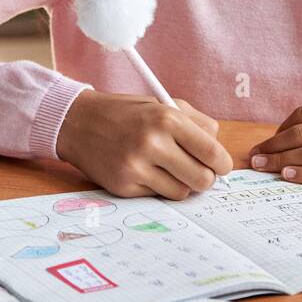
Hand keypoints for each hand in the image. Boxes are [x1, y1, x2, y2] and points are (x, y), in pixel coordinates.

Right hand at [56, 89, 233, 199]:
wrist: (79, 122)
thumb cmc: (129, 113)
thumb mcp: (164, 104)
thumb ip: (198, 124)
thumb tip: (220, 153)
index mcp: (168, 119)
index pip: (212, 152)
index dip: (222, 164)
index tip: (221, 166)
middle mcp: (152, 143)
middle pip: (202, 179)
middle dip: (206, 178)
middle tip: (199, 172)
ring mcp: (136, 167)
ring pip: (182, 192)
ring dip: (182, 184)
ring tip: (170, 169)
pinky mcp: (123, 186)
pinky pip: (158, 196)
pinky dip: (158, 187)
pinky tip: (147, 171)